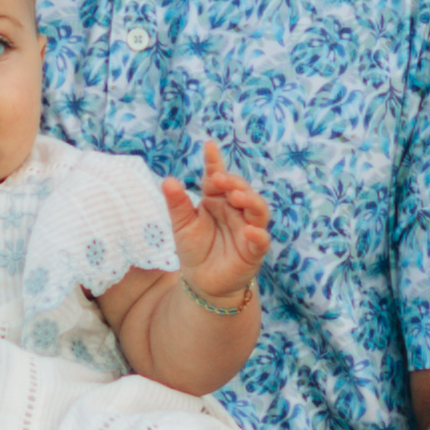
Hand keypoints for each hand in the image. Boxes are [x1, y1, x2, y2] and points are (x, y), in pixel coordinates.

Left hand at [162, 141, 269, 305]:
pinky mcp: (253, 250)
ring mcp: (247, 228)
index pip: (217, 177)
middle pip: (241, 189)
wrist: (202, 283)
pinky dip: (258, 235)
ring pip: (258, 209)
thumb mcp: (181, 225)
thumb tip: (168, 180)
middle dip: (232, 182)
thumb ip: (177, 204)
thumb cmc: (194, 250)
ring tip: (236, 196)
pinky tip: (250, 231)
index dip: (215, 162)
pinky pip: (261, 240)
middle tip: (219, 180)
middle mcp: (235, 210)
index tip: (209, 146)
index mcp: (216, 200)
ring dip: (250, 200)